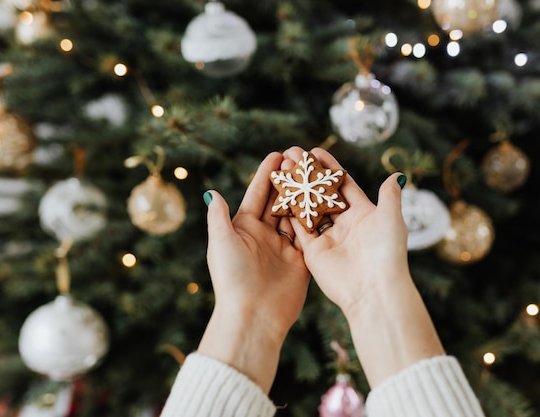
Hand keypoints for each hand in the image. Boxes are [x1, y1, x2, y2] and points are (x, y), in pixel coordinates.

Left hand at [198, 151, 309, 392]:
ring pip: (297, 215)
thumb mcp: (221, 242)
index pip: (257, 195)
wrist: (253, 315)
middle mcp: (265, 235)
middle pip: (279, 201)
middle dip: (289, 180)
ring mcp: (284, 247)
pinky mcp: (301, 261)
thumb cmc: (232, 278)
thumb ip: (219, 216)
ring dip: (305, 195)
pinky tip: (327, 201)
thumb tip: (212, 193)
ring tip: (317, 174)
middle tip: (302, 158)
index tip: (278, 154)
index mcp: (244, 228)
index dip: (266, 174)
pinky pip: (310, 235)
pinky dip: (317, 219)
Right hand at [282, 146, 443, 386]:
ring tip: (282, 168)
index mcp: (363, 214)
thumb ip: (390, 195)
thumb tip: (397, 174)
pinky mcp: (313, 252)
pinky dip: (289, 211)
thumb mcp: (391, 218)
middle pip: (322, 193)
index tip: (315, 151)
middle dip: (308, 174)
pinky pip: (299, 227)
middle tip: (293, 155)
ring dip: (296, 188)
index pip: (343, 185)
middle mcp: (344, 225)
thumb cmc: (386, 252)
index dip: (329, 168)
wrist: (373, 289)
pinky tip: (278, 193)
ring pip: (308, 207)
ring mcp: (327, 238)